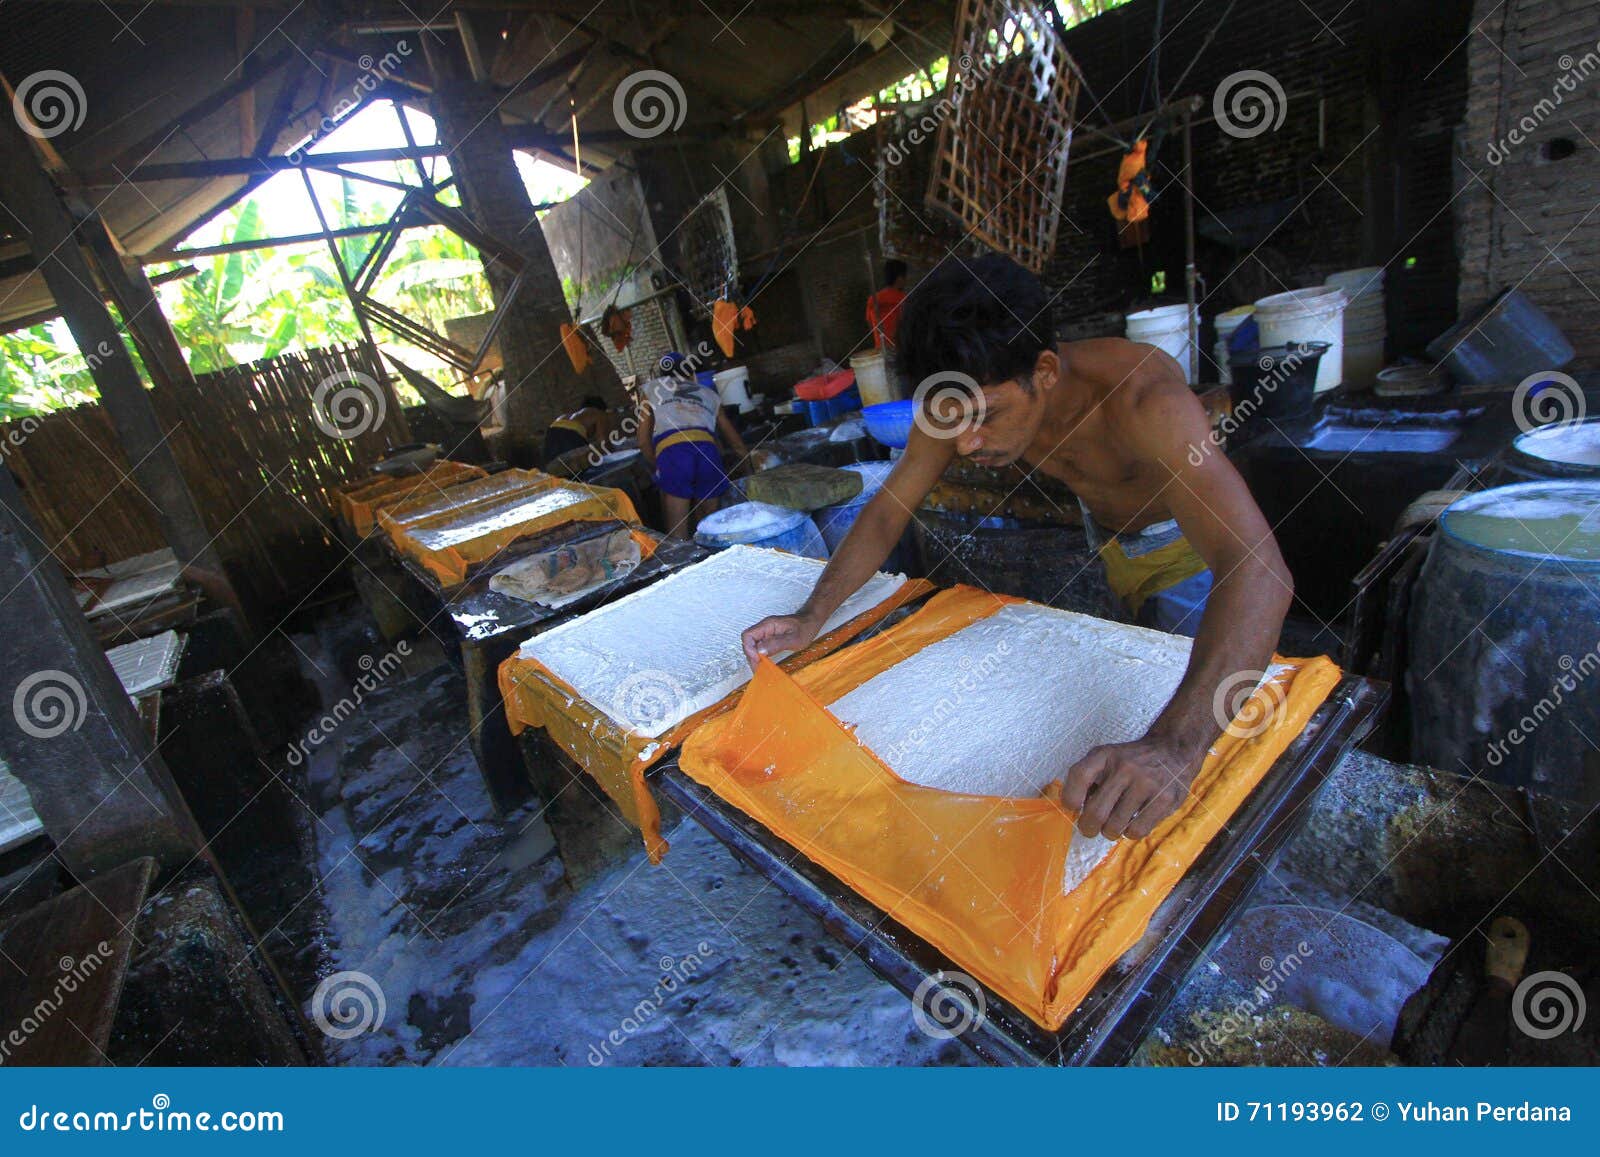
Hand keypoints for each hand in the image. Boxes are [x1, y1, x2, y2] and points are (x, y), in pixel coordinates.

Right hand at [741, 612, 821, 669]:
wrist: (811, 622)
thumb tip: (760, 651)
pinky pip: (759, 647)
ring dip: (754, 658)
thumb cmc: (805, 628)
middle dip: (751, 657)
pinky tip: (764, 664)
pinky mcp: (769, 638)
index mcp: (768, 625)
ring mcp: (766, 633)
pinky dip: (759, 656)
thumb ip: (776, 644)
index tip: (757, 659)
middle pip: (748, 642)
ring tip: (760, 669)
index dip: (749, 649)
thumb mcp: (794, 639)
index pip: (748, 636)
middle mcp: (764, 628)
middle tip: (758, 669)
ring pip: (752, 646)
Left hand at [1060, 736, 1199, 839]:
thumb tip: (1072, 808)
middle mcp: (1125, 768)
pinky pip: (1137, 830)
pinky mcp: (1164, 799)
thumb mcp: (1105, 757)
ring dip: (1109, 832)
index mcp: (1105, 755)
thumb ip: (1087, 778)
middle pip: (1096, 812)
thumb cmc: (1130, 760)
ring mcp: (1146, 784)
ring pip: (1115, 826)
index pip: (1079, 776)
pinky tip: (1131, 823)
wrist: (1171, 749)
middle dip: (1087, 827)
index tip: (1072, 808)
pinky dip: (1129, 833)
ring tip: (1113, 825)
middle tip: (1090, 829)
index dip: (1070, 797)